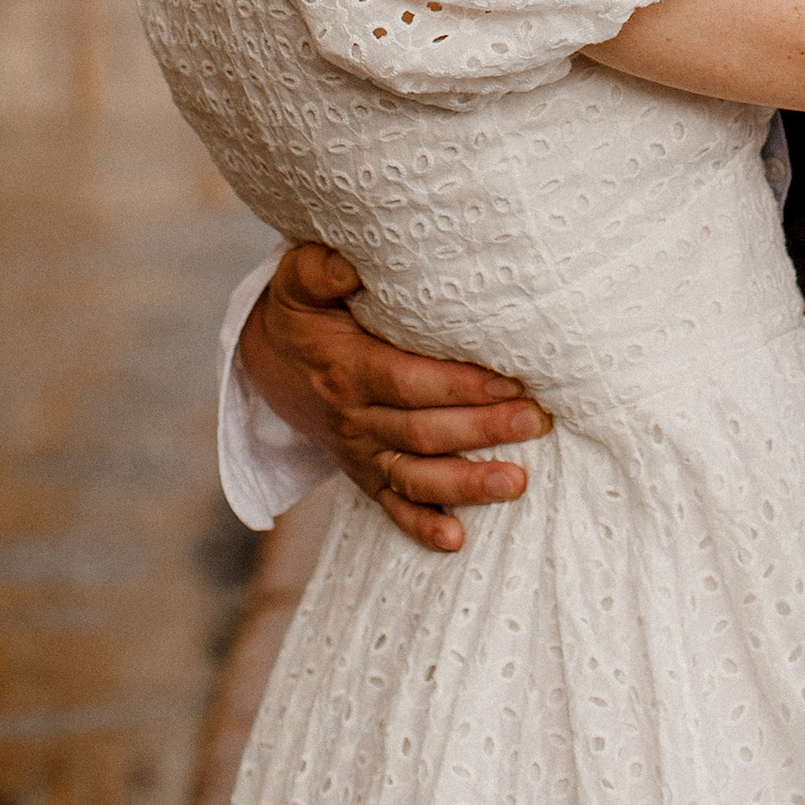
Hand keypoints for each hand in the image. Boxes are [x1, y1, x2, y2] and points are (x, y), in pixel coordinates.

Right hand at [239, 243, 549, 552]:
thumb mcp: (297, 281)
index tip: (510, 380)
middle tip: (537, 421)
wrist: (267, 363)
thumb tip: (350, 265)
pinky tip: (456, 539)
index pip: (407, 382)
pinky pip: (391, 507)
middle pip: (423, 432)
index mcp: (346, 369)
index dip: (458, 385)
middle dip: (482, 429)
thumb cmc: (301, 312)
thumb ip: (319, 269)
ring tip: (516, 482)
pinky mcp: (363, 474)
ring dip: (467, 484)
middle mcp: (353, 418)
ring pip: (415, 476)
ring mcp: (359, 452)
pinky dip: (421, 527)